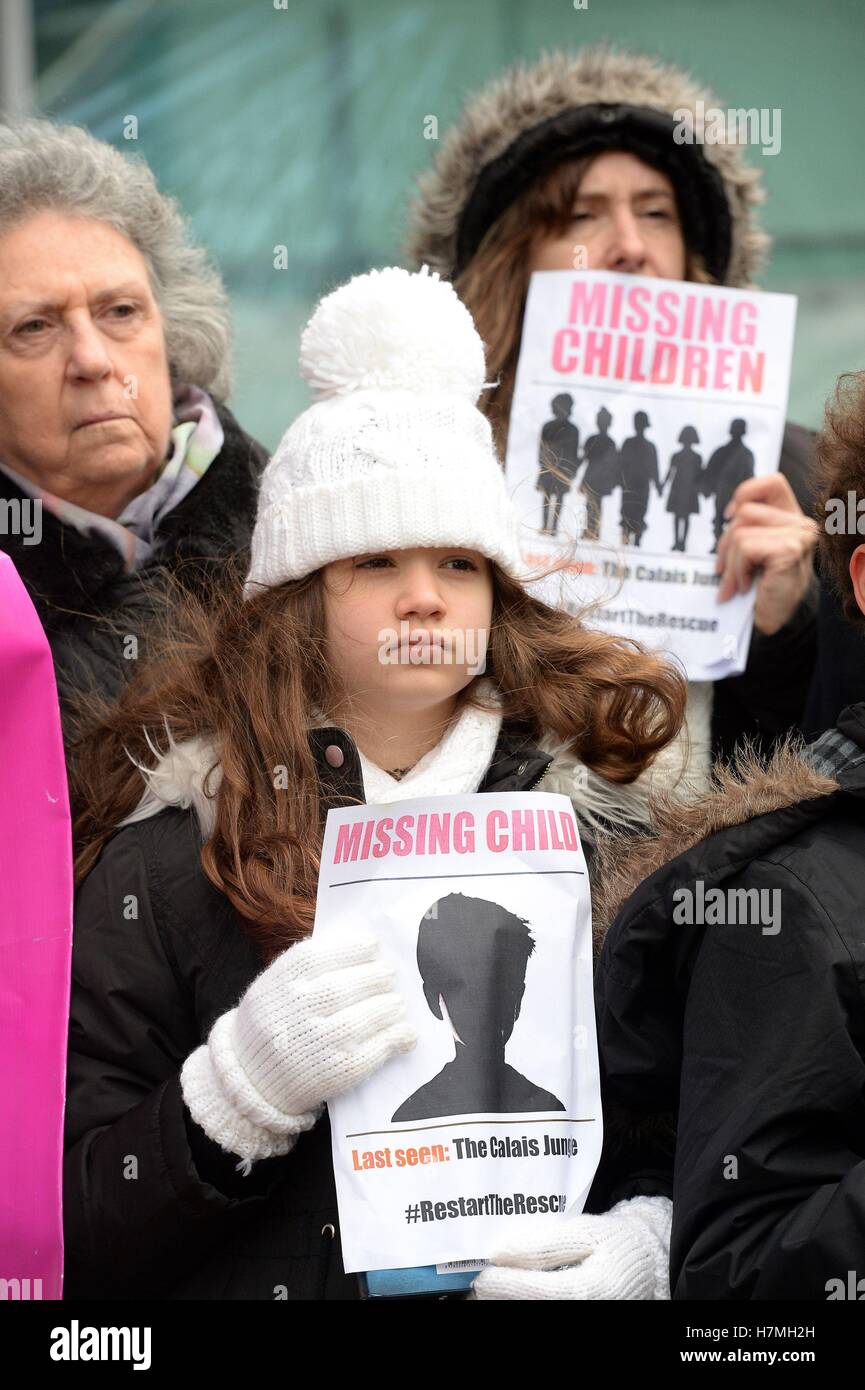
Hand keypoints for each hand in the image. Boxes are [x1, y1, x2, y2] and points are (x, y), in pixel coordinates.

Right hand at [181, 929, 416, 1162]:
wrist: (250, 1080)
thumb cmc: (272, 1024)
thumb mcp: (274, 987)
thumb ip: (309, 968)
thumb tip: (361, 948)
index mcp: (278, 985)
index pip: (318, 957)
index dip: (351, 948)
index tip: (372, 945)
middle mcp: (294, 1012)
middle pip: (344, 986)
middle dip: (375, 977)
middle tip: (390, 975)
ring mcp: (314, 1044)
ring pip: (362, 1017)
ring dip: (388, 1007)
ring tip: (396, 1003)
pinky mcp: (334, 1072)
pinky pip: (372, 1051)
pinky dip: (394, 1039)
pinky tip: (405, 1033)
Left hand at [469, 1195, 671, 1299]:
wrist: (644, 1265)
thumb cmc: (615, 1243)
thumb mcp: (585, 1233)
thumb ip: (545, 1244)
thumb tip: (502, 1252)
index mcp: (592, 1289)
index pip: (540, 1291)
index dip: (507, 1284)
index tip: (482, 1274)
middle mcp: (587, 1311)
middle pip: (533, 1308)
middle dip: (501, 1297)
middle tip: (475, 1284)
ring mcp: (582, 1317)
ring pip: (536, 1312)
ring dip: (509, 1301)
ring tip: (486, 1290)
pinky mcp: (578, 1317)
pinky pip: (546, 1311)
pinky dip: (523, 1301)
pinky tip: (509, 1293)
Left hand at [715, 473, 817, 633]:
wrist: (774, 621)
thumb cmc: (761, 588)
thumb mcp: (751, 551)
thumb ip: (746, 527)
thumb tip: (726, 517)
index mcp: (791, 518)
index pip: (772, 483)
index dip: (745, 494)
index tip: (729, 518)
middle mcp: (801, 524)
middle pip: (744, 512)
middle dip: (725, 544)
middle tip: (724, 571)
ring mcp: (799, 536)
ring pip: (741, 532)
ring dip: (730, 562)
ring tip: (735, 582)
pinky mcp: (791, 550)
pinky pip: (746, 547)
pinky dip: (738, 570)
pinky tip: (745, 586)